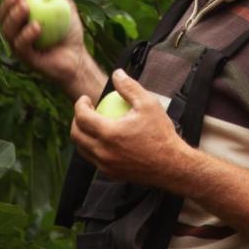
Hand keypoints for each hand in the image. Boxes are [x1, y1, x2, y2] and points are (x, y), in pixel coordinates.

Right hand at [0, 0, 103, 100]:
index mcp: (20, 19)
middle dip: (8, 3)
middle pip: (3, 16)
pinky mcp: (26, 59)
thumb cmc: (70, 34)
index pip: (9, 3)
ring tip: (26, 6)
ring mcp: (19, 46)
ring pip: (8, 31)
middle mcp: (15, 32)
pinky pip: (22, 46)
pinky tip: (36, 26)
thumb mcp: (68, 10)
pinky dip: (27, 35)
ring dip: (15, 16)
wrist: (78, 58)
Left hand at [70, 69, 191, 187]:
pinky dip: (93, 149)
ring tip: (92, 125)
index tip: (85, 100)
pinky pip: (94, 160)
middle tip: (85, 111)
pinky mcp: (111, 174)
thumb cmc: (161, 133)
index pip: (82, 117)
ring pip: (82, 150)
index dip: (80, 105)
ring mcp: (106, 165)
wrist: (172, 165)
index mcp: (109, 133)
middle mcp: (103, 152)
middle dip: (76, 120)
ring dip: (82, 135)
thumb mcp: (148, 104)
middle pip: (76, 135)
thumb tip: (117, 74)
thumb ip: (129, 87)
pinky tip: (103, 140)